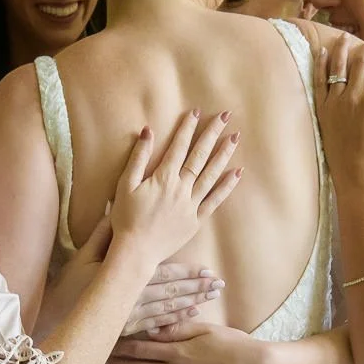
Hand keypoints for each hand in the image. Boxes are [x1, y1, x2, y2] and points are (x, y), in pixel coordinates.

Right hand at [43, 212, 224, 334]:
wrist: (54, 319)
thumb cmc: (68, 286)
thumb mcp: (84, 256)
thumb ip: (103, 234)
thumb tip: (116, 207)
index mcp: (126, 278)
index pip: (164, 275)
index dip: (187, 273)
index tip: (207, 270)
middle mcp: (133, 299)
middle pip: (172, 293)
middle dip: (197, 288)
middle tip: (219, 284)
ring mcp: (131, 317)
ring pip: (168, 310)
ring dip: (192, 302)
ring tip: (212, 296)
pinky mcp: (127, 330)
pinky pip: (156, 325)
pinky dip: (175, 320)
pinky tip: (192, 315)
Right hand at [109, 110, 242, 270]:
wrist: (136, 251)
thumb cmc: (126, 218)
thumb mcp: (125, 185)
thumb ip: (138, 158)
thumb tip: (147, 132)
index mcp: (163, 178)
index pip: (179, 147)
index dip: (188, 128)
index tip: (197, 112)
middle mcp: (181, 188)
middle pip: (200, 156)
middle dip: (213, 134)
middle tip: (226, 116)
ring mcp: (191, 204)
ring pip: (211, 175)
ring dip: (224, 154)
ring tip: (235, 138)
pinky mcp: (196, 220)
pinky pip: (215, 200)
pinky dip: (227, 187)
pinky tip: (237, 173)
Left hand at [317, 36, 363, 190]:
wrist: (356, 175)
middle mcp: (354, 98)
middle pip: (360, 63)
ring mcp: (335, 103)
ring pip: (337, 66)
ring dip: (342, 48)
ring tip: (345, 37)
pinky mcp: (323, 110)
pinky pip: (319, 82)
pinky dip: (321, 65)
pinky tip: (323, 52)